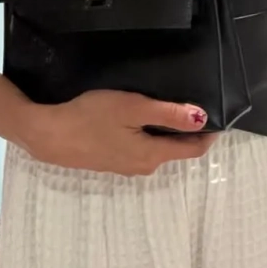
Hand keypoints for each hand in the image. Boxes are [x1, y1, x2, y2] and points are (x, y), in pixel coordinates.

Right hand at [22, 91, 216, 175]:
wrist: (48, 135)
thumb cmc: (91, 117)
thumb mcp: (133, 108)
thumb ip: (168, 114)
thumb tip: (202, 118)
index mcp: (153, 156)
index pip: (193, 149)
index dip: (208, 131)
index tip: (218, 111)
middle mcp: (144, 167)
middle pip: (177, 149)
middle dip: (189, 129)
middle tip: (194, 100)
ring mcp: (126, 166)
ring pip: (158, 148)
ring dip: (168, 131)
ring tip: (170, 105)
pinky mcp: (112, 161)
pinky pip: (141, 148)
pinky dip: (149, 134)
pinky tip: (140, 117)